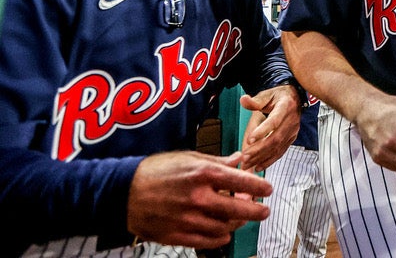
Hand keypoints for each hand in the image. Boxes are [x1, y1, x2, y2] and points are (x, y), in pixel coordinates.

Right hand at [127, 151, 271, 247]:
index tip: (268, 189)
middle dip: (257, 211)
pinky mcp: (177, 235)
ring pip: (226, 227)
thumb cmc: (155, 171)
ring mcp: (188, 219)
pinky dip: (221, 238)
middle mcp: (198, 197)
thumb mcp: (187, 157)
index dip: (259, 186)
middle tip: (264, 210)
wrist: (123, 192)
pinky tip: (224, 232)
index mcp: (202, 174)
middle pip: (239, 209)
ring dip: (238, 223)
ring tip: (241, 219)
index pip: (242, 181)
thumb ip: (217, 161)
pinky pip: (208, 241)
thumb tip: (239, 159)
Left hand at [239, 85, 301, 171]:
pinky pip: (280, 152)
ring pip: (277, 147)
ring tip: (247, 164)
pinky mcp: (291, 139)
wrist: (295, 98)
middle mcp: (291, 120)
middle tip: (245, 157)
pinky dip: (269, 161)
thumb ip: (255, 101)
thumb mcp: (267, 95)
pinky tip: (258, 166)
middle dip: (259, 150)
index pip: (274, 121)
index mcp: (285, 107)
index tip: (249, 140)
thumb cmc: (279, 96)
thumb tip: (243, 100)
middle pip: (275, 138)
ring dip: (261, 158)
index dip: (262, 131)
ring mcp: (292, 131)